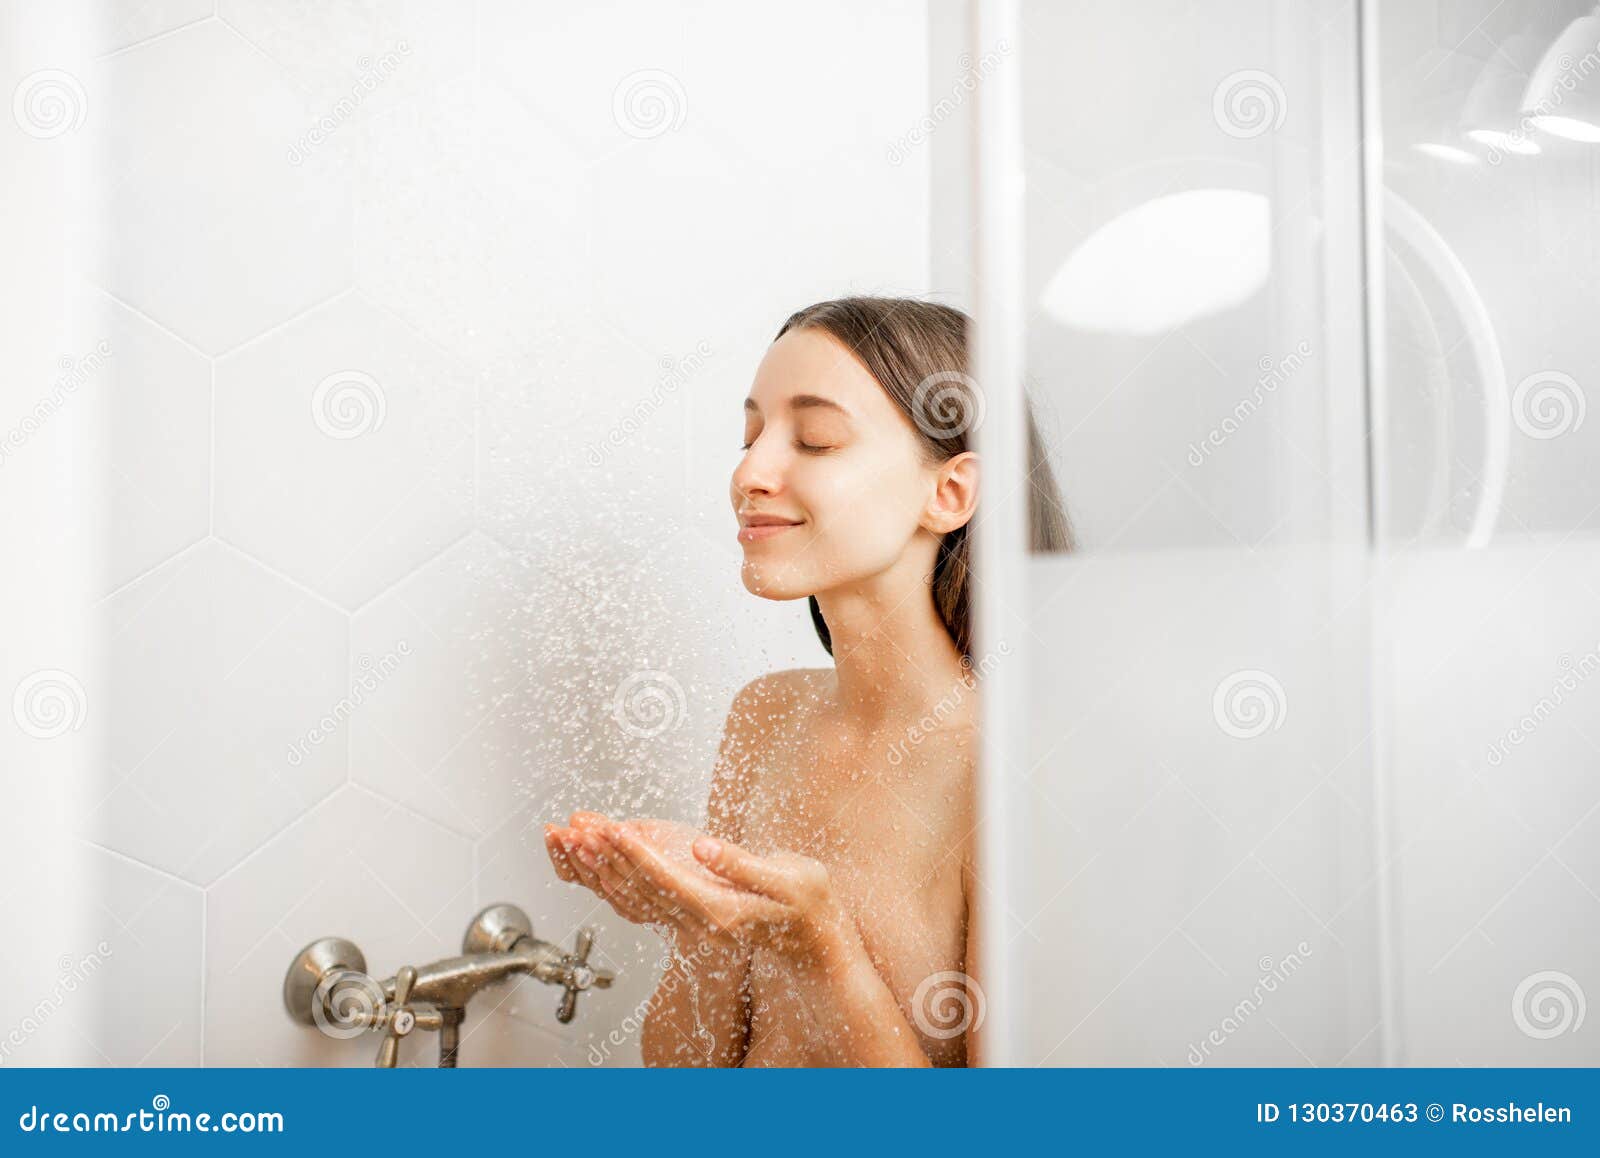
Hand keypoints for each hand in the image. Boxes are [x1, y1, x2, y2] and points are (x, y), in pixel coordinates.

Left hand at [544, 811, 848, 962]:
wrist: (817, 939)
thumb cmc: (809, 905)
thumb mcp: (788, 878)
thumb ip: (742, 864)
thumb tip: (703, 848)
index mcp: (721, 911)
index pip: (666, 880)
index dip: (636, 854)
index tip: (611, 829)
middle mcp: (700, 923)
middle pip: (642, 890)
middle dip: (607, 859)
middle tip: (578, 831)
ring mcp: (693, 925)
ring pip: (635, 899)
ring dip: (603, 871)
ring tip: (576, 843)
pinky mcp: (690, 918)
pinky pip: (642, 903)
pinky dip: (616, 883)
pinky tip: (600, 869)